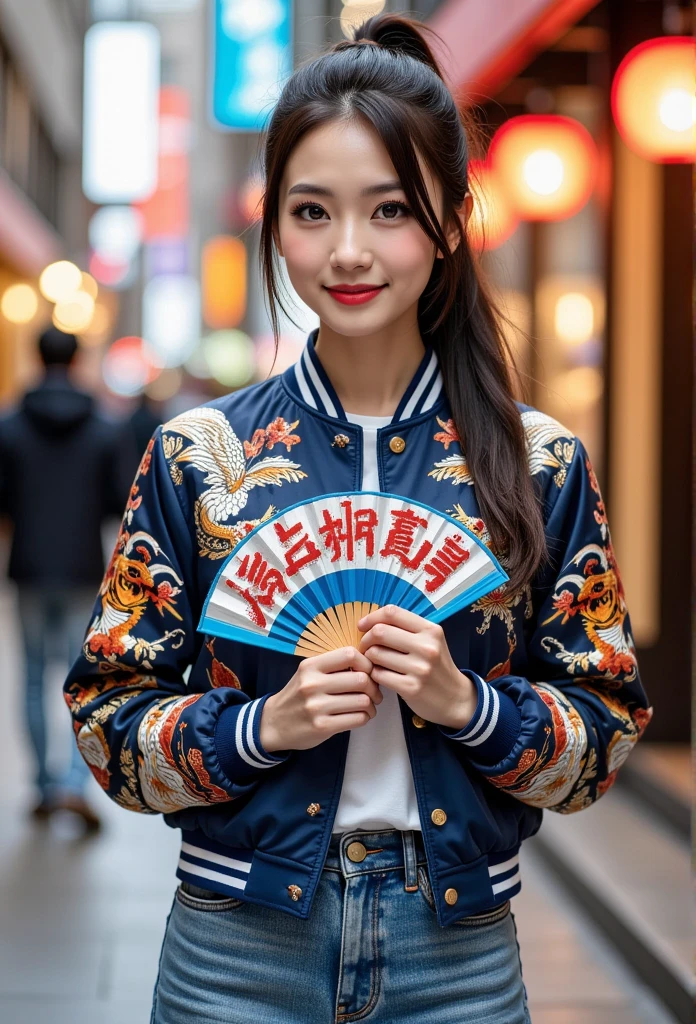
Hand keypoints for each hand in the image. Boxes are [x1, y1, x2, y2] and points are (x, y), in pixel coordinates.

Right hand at [259, 646, 382, 752]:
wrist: (274, 723)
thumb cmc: (297, 695)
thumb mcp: (308, 673)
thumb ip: (333, 666)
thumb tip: (369, 664)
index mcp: (311, 666)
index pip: (349, 654)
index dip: (366, 662)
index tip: (368, 671)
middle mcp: (312, 684)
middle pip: (361, 679)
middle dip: (374, 687)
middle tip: (374, 692)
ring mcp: (317, 706)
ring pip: (363, 701)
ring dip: (371, 705)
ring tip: (368, 706)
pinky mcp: (322, 727)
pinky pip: (357, 719)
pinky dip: (365, 717)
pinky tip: (360, 716)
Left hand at [357, 604, 476, 730]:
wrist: (455, 698)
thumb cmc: (436, 667)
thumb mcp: (430, 641)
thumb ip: (406, 629)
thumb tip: (371, 622)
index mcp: (430, 630)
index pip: (392, 613)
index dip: (372, 617)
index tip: (363, 626)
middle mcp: (427, 647)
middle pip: (380, 632)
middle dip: (366, 639)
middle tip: (366, 647)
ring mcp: (419, 668)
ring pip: (376, 654)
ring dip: (369, 658)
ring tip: (375, 662)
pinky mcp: (411, 688)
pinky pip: (378, 674)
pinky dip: (374, 674)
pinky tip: (381, 675)